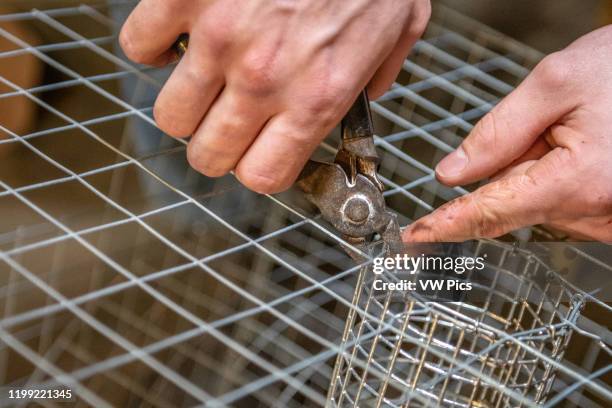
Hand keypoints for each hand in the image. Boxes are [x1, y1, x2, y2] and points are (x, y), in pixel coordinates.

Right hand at [120, 0, 429, 192]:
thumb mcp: (402, 25)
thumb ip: (380, 76)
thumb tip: (365, 100)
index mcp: (316, 96)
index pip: (263, 176)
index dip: (257, 169)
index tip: (257, 153)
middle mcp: (264, 80)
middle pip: (208, 156)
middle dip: (217, 146)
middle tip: (228, 121)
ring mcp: (218, 39)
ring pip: (170, 116)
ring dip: (186, 105)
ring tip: (206, 78)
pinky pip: (138, 46)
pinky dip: (152, 46)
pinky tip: (179, 32)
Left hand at [402, 26, 611, 242]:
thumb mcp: (554, 84)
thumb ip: (497, 132)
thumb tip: (451, 173)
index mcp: (578, 181)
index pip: (491, 212)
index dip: (447, 223)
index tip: (416, 235)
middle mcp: (598, 211)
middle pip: (513, 202)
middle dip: (509, 167)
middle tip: (544, 127)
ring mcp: (609, 218)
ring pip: (535, 203)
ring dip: (535, 171)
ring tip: (572, 132)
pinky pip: (562, 205)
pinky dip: (555, 179)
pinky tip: (580, 149)